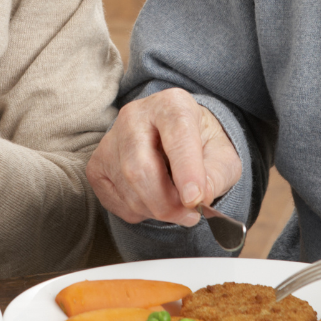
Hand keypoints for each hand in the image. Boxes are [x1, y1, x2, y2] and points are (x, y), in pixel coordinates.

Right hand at [86, 88, 241, 226]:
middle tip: (189, 216)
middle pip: (141, 168)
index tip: (195, 200)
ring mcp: (111, 139)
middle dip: (167, 203)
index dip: (186, 170)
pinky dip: (138, 211)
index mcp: (172, 104)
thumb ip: (216, 175)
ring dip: (156, 210)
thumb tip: (200, 198)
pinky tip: (152, 198)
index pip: (177, 134)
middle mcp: (135, 116)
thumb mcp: (222, 155)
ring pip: (128, 188)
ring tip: (175, 204)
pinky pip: (115, 200)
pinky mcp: (97, 163)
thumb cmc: (200, 145)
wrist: (175, 139)